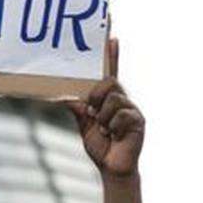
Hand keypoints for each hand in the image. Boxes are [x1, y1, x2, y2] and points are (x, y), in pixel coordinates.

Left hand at [64, 38, 143, 177]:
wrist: (112, 168)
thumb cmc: (101, 146)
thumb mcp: (84, 124)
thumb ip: (77, 108)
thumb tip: (64, 96)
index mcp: (108, 97)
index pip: (110, 71)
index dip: (111, 54)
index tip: (112, 35)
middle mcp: (122, 99)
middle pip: (108, 82)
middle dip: (96, 97)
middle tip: (93, 113)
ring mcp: (131, 109)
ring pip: (113, 99)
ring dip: (103, 117)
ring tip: (105, 130)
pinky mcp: (138, 120)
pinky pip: (120, 115)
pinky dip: (112, 127)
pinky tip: (116, 135)